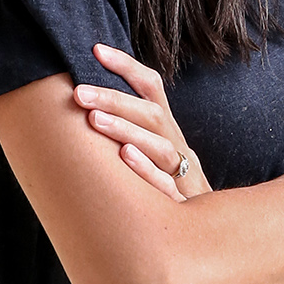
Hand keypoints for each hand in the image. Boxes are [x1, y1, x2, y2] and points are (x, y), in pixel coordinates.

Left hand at [74, 43, 210, 202]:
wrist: (205, 233)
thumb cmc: (167, 187)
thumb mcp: (153, 152)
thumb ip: (129, 128)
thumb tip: (86, 103)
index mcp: (168, 129)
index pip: (151, 87)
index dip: (126, 66)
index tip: (95, 50)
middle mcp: (177, 145)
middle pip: (151, 114)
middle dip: (114, 99)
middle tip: (78, 92)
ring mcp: (183, 173)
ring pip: (160, 146)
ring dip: (127, 130)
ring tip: (94, 120)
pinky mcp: (184, 203)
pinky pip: (166, 184)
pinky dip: (146, 170)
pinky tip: (125, 158)